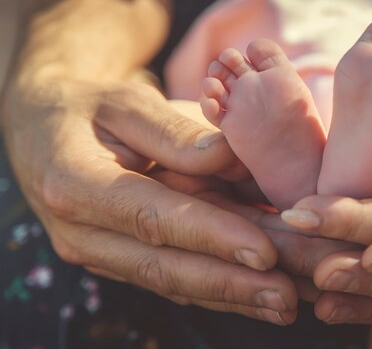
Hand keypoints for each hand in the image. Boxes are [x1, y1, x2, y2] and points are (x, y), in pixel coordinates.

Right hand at [2, 75, 297, 324]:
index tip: (264, 253)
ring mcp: (101, 252)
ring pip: (174, 282)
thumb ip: (174, 131)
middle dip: (232, 284)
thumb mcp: (125, 102)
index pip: (152, 216)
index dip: (211, 236)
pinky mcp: (122, 259)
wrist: (45, 130)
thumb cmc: (89, 107)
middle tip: (290, 298)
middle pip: (166, 266)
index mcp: (75, 182)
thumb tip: (228, 156)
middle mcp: (84, 232)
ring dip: (233, 297)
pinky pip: (173, 279)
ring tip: (287, 305)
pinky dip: (218, 290)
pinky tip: (258, 298)